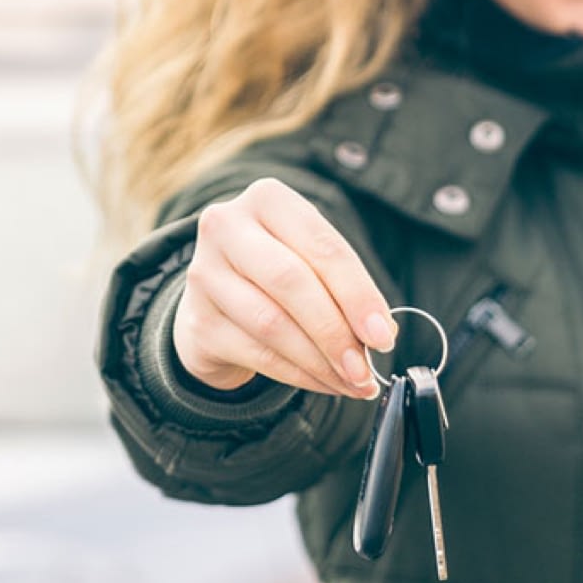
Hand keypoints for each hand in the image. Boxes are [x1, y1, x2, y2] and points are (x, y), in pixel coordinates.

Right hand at [172, 178, 397, 397]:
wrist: (217, 300)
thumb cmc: (278, 274)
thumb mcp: (312, 262)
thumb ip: (344, 289)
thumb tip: (380, 334)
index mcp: (267, 199)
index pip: (323, 246)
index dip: (358, 295)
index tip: (383, 336)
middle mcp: (226, 226)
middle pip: (292, 282)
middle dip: (336, 331)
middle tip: (366, 367)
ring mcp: (205, 274)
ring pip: (273, 324)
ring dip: (320, 361)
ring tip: (353, 381)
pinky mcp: (198, 322)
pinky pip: (258, 355)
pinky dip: (300, 375)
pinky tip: (326, 383)